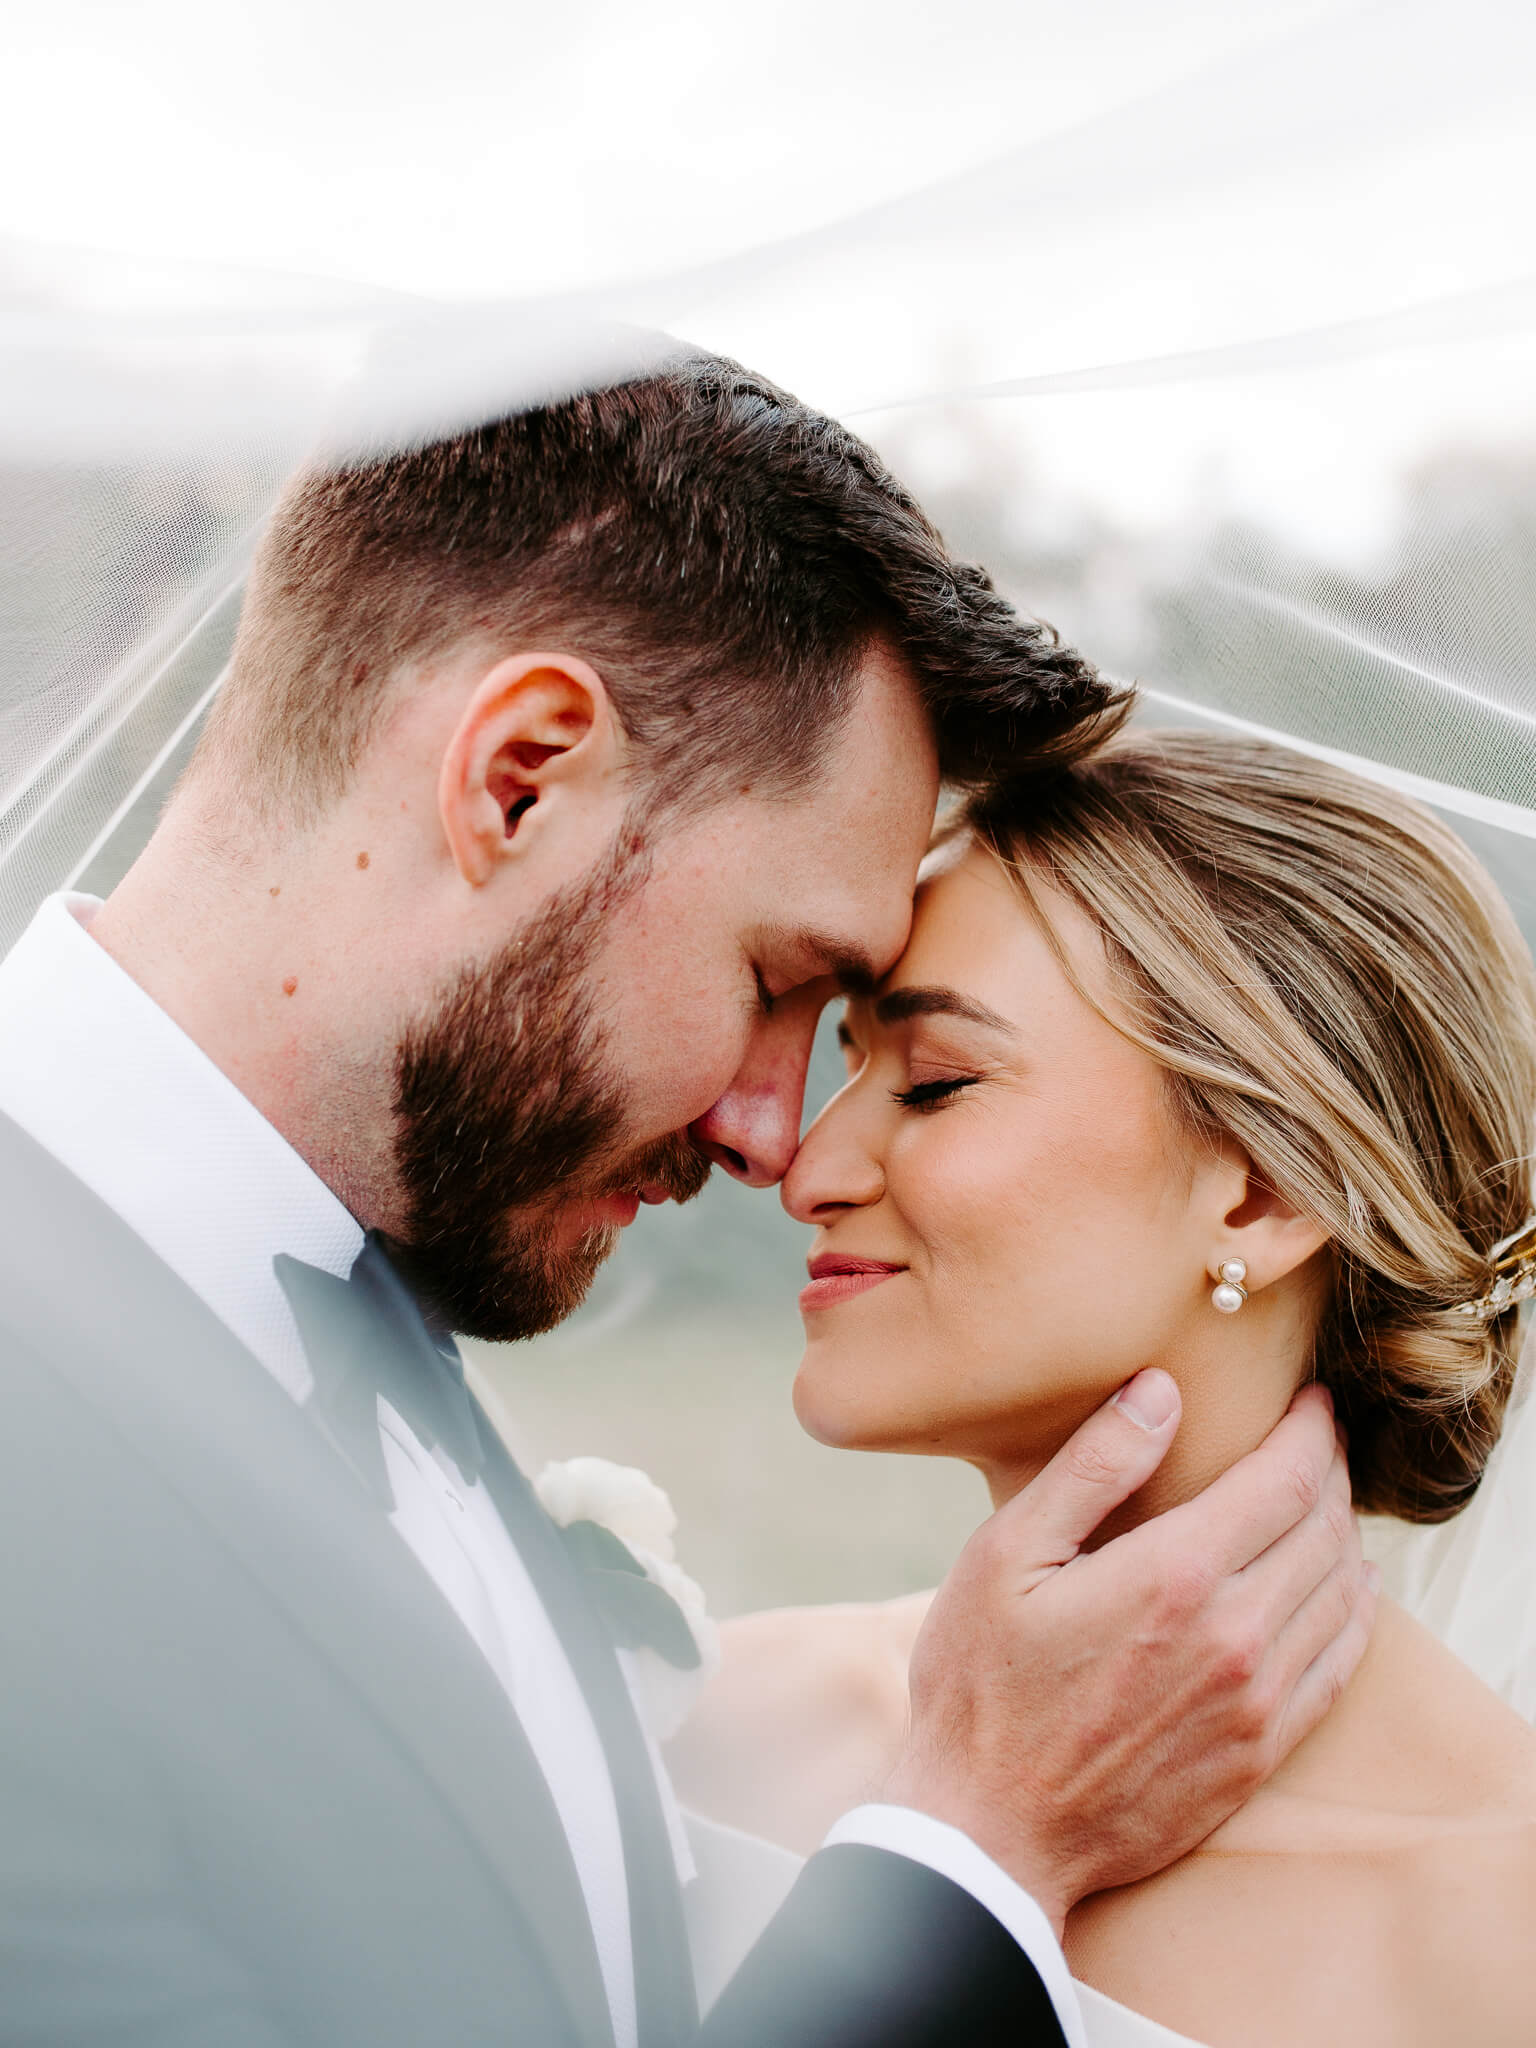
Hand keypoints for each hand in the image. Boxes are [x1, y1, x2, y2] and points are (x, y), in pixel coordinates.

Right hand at [883, 1372, 1376, 1935]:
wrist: (991, 1832)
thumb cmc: (981, 1685)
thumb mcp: (1005, 1555)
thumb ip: (1092, 1469)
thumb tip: (1160, 1392)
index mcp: (1173, 1576)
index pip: (1284, 1480)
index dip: (1310, 1430)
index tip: (1313, 1400)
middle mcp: (1233, 1636)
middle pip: (1323, 1529)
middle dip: (1331, 1471)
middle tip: (1321, 1438)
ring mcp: (1254, 1703)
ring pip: (1340, 1594)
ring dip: (1345, 1534)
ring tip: (1329, 1499)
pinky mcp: (1260, 1754)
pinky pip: (1338, 1666)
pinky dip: (1356, 1613)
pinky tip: (1349, 1588)